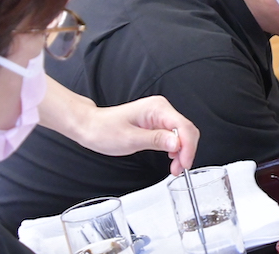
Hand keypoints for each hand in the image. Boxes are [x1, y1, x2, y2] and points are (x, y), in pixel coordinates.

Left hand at [80, 96, 199, 174]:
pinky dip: (176, 148)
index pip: (183, 126)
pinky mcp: (157, 122)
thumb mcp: (129, 139)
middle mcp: (161, 109)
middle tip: (180, 168)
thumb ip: (156, 140)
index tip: (185, 163)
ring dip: (183, 151)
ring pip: (182, 134)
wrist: (90, 126)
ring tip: (175, 167)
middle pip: (186, 130)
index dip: (188, 146)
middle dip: (187, 150)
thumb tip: (177, 143)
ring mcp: (160, 115)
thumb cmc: (103, 130)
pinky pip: (174, 135)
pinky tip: (172, 158)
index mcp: (157, 108)